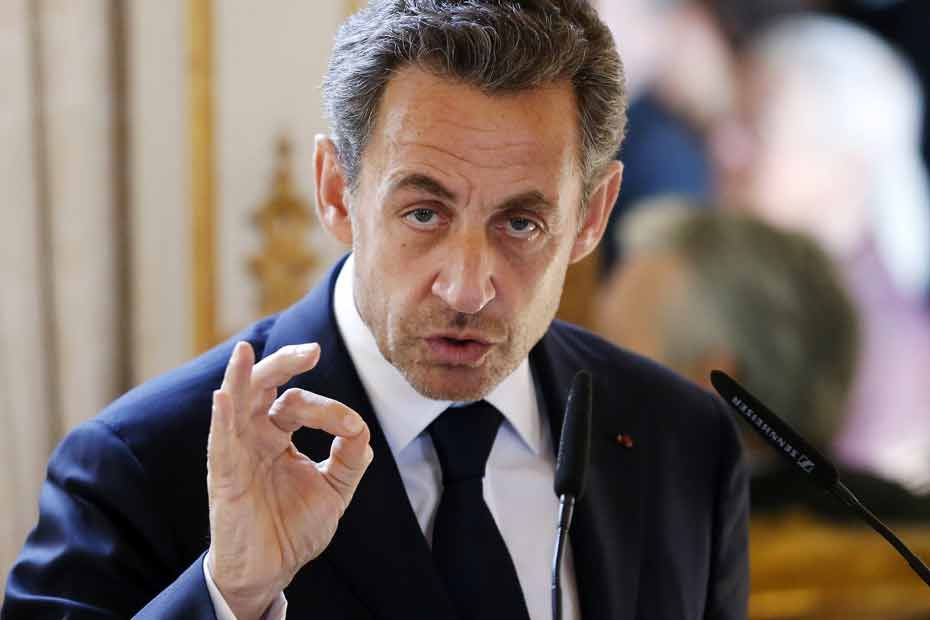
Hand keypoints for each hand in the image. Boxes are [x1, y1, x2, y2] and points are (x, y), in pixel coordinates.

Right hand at [206, 341, 372, 618]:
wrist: (272, 571)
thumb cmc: (295, 529)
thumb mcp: (334, 489)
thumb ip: (349, 458)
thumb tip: (360, 427)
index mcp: (277, 436)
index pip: (299, 403)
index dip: (331, 411)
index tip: (352, 430)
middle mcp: (254, 437)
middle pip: (262, 387)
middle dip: (284, 363)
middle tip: (311, 350)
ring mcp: (236, 453)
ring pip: (234, 404)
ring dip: (240, 376)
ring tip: (245, 351)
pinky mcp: (224, 477)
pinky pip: (220, 443)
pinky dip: (222, 417)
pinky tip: (224, 395)